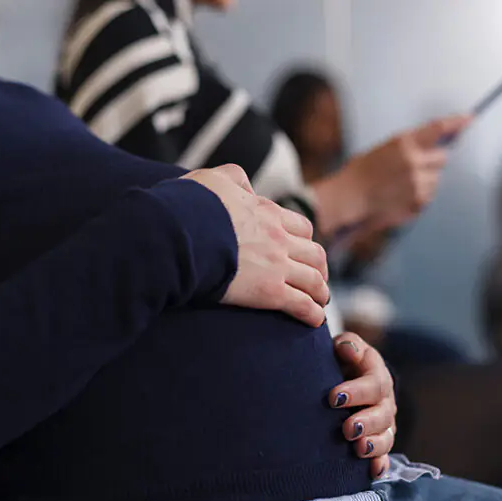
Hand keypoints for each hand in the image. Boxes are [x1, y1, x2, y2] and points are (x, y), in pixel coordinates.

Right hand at [184, 165, 329, 327]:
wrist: (180, 234)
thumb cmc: (190, 207)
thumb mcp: (214, 180)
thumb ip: (235, 178)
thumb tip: (247, 189)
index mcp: (267, 213)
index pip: (301, 227)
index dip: (305, 241)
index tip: (302, 251)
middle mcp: (278, 238)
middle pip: (314, 254)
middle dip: (320, 267)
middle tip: (318, 279)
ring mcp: (276, 265)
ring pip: (313, 280)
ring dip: (320, 291)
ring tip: (320, 302)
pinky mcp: (269, 291)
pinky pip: (301, 304)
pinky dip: (312, 313)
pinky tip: (314, 321)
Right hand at [313, 115, 471, 236]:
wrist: (347, 199)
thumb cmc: (359, 174)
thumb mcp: (383, 151)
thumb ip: (408, 148)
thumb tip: (431, 148)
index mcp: (404, 143)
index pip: (438, 128)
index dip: (456, 122)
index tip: (468, 119)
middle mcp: (414, 161)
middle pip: (442, 158)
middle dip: (433, 161)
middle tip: (414, 167)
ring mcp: (418, 183)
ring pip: (436, 179)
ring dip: (425, 181)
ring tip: (400, 186)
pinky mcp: (418, 201)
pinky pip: (428, 196)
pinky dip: (418, 197)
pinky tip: (399, 197)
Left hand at [328, 332, 395, 478]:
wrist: (345, 377)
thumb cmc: (340, 361)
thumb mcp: (344, 348)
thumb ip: (347, 344)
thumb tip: (346, 348)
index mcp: (376, 374)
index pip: (374, 384)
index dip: (356, 392)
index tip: (333, 398)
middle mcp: (384, 400)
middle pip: (383, 414)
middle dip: (366, 422)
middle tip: (347, 429)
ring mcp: (383, 422)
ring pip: (386, 436)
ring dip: (374, 445)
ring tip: (358, 449)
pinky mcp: (378, 440)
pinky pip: (384, 455)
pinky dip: (379, 464)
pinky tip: (372, 471)